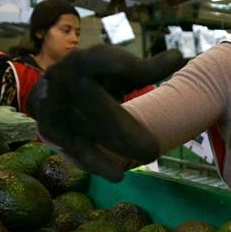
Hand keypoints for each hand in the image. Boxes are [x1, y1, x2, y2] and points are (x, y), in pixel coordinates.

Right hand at [27, 46, 183, 180]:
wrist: (51, 91)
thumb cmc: (95, 78)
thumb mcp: (120, 71)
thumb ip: (146, 69)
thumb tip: (179, 57)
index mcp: (83, 62)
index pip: (95, 59)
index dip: (110, 61)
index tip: (129, 66)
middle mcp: (63, 81)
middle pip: (91, 102)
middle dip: (120, 126)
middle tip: (152, 147)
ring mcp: (54, 107)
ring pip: (82, 131)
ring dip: (109, 150)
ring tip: (139, 162)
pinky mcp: (51, 130)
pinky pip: (75, 149)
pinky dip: (96, 163)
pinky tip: (118, 174)